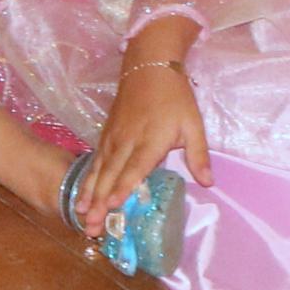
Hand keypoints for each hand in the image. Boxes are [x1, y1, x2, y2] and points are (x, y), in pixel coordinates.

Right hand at [86, 23, 211, 222]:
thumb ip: (199, 154)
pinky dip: (87, 179)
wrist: (148, 63)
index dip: (124, 186)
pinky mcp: (106, 134)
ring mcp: (113, 137)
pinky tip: (81, 195)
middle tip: (91, 226)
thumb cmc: (174, 96)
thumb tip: (209, 183)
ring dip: (89, 194)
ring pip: (99, 169)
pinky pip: (95, 160)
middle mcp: (127, 141)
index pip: (136, 167)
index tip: (113, 205)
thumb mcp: (193, 123)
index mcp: (151, 139)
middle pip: (111, 174)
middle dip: (100, 201)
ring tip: (81, 215)